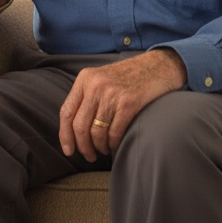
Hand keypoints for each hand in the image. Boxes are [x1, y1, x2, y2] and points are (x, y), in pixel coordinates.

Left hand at [59, 49, 186, 161]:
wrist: (156, 67)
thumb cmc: (127, 77)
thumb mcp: (100, 78)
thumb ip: (86, 97)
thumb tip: (73, 129)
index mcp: (85, 78)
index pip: (66, 112)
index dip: (65, 135)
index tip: (68, 150)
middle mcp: (95, 85)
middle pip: (79, 126)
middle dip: (83, 146)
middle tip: (89, 156)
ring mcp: (112, 94)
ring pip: (96, 132)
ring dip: (99, 147)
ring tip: (104, 149)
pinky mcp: (129, 103)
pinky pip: (114, 133)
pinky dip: (113, 144)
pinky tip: (115, 144)